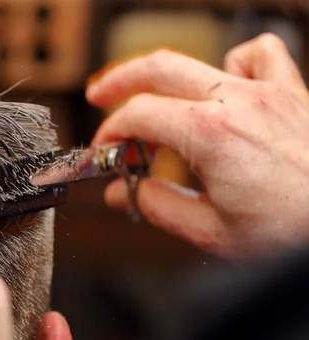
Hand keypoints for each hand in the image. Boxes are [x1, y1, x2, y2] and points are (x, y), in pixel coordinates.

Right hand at [86, 33, 308, 260]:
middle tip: (100, 97)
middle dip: (119, 80)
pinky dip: (235, 64)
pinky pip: (261, 56)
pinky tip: (226, 90)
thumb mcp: (212, 232)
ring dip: (174, 76)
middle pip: (160, 68)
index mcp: (211, 135)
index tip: (105, 153)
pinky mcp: (294, 95)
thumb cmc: (293, 234)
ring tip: (163, 99)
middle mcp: (239, 103)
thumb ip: (157, 206)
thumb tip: (122, 193)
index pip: (139, 115)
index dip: (110, 133)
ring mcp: (270, 94)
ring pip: (206, 58)